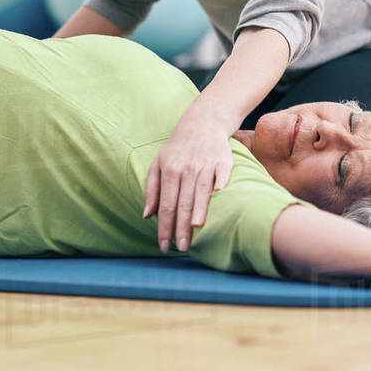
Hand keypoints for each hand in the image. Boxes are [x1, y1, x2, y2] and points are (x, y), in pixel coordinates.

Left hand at [143, 112, 232, 252]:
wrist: (203, 122)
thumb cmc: (177, 148)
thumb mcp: (158, 164)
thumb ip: (151, 190)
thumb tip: (147, 216)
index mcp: (169, 171)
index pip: (166, 205)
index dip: (164, 227)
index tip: (165, 246)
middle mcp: (186, 168)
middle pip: (182, 203)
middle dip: (181, 228)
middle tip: (182, 248)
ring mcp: (205, 164)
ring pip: (201, 192)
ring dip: (198, 211)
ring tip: (195, 231)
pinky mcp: (223, 161)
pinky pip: (222, 175)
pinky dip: (221, 184)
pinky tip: (220, 197)